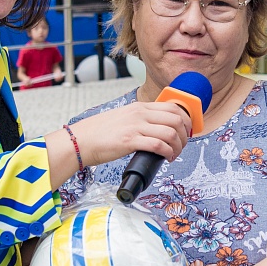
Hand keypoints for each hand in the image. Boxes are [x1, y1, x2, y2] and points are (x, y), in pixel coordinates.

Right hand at [68, 102, 192, 167]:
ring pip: (171, 133)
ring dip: (178, 147)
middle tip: (182, 146)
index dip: (185, 120)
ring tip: (174, 155)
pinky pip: (159, 145)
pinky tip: (166, 158)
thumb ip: (140, 120)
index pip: (173, 107)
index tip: (186, 132)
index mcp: (139, 107)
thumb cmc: (100, 133)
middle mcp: (139, 113)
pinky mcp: (130, 140)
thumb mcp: (124, 118)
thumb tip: (157, 130)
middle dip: (185, 135)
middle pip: (177, 119)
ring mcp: (135, 126)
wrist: (81, 140)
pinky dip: (168, 153)